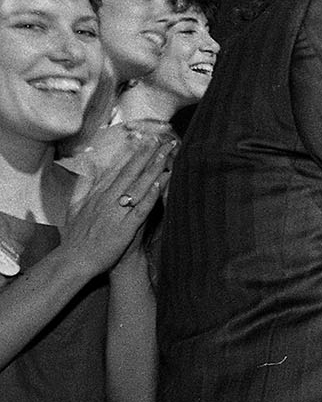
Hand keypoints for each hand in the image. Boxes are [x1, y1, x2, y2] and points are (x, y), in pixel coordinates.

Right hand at [61, 133, 174, 276]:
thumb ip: (83, 189)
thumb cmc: (76, 238)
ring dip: (153, 169)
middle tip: (163, 140)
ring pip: (138, 186)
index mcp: (98, 195)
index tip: (146, 140)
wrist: (74, 260)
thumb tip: (87, 172)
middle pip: (131, 173)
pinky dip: (150, 195)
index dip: (134, 155)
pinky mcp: (125, 227)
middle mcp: (107, 200)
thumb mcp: (74, 208)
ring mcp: (116, 212)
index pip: (119, 170)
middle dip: (148, 155)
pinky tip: (160, 183)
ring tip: (167, 155)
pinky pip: (141, 209)